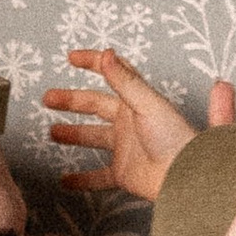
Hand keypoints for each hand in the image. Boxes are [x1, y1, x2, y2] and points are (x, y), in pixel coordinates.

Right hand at [43, 50, 235, 200]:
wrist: (187, 178)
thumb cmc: (177, 140)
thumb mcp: (149, 104)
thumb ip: (125, 80)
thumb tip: (106, 54)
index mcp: (137, 101)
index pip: (113, 73)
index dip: (92, 63)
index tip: (71, 58)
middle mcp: (130, 122)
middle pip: (95, 105)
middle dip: (71, 101)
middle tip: (48, 98)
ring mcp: (126, 148)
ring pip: (93, 138)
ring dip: (73, 135)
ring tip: (52, 133)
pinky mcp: (124, 174)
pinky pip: (98, 177)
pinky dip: (82, 179)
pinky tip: (66, 181)